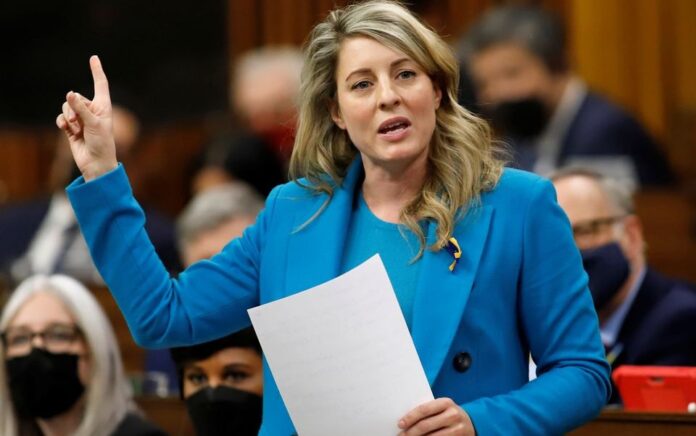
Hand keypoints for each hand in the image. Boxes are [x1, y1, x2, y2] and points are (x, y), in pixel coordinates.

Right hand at [56, 55, 117, 180]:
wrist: (96, 163)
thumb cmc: (102, 143)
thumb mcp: (94, 124)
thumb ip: (81, 108)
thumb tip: (69, 93)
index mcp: (103, 107)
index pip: (100, 85)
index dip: (97, 71)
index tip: (94, 58)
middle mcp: (92, 110)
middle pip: (76, 97)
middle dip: (74, 108)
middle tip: (80, 122)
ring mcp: (81, 119)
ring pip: (67, 107)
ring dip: (68, 116)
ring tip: (75, 127)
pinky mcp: (71, 128)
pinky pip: (61, 118)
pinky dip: (62, 122)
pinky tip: (65, 129)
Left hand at [398, 398, 474, 435]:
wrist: (470, 423)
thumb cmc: (448, 414)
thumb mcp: (442, 408)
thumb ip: (428, 411)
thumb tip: (406, 420)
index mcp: (446, 403)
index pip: (424, 409)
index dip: (410, 417)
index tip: (400, 424)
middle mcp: (453, 415)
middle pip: (426, 425)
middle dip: (411, 432)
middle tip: (401, 435)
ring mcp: (457, 429)